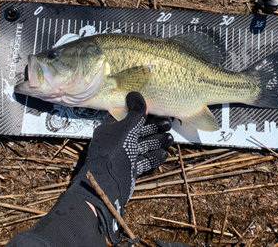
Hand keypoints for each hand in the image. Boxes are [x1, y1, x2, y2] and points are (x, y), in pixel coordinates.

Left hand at [69, 92, 172, 242]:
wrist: (107, 185)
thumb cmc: (114, 152)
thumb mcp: (126, 129)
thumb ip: (135, 113)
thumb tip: (136, 94)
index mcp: (111, 128)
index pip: (130, 117)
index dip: (144, 114)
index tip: (158, 112)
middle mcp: (116, 141)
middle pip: (138, 132)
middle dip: (154, 129)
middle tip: (169, 126)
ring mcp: (122, 156)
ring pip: (142, 146)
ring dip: (156, 142)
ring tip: (170, 140)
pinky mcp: (128, 169)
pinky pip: (142, 161)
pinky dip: (153, 157)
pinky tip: (164, 155)